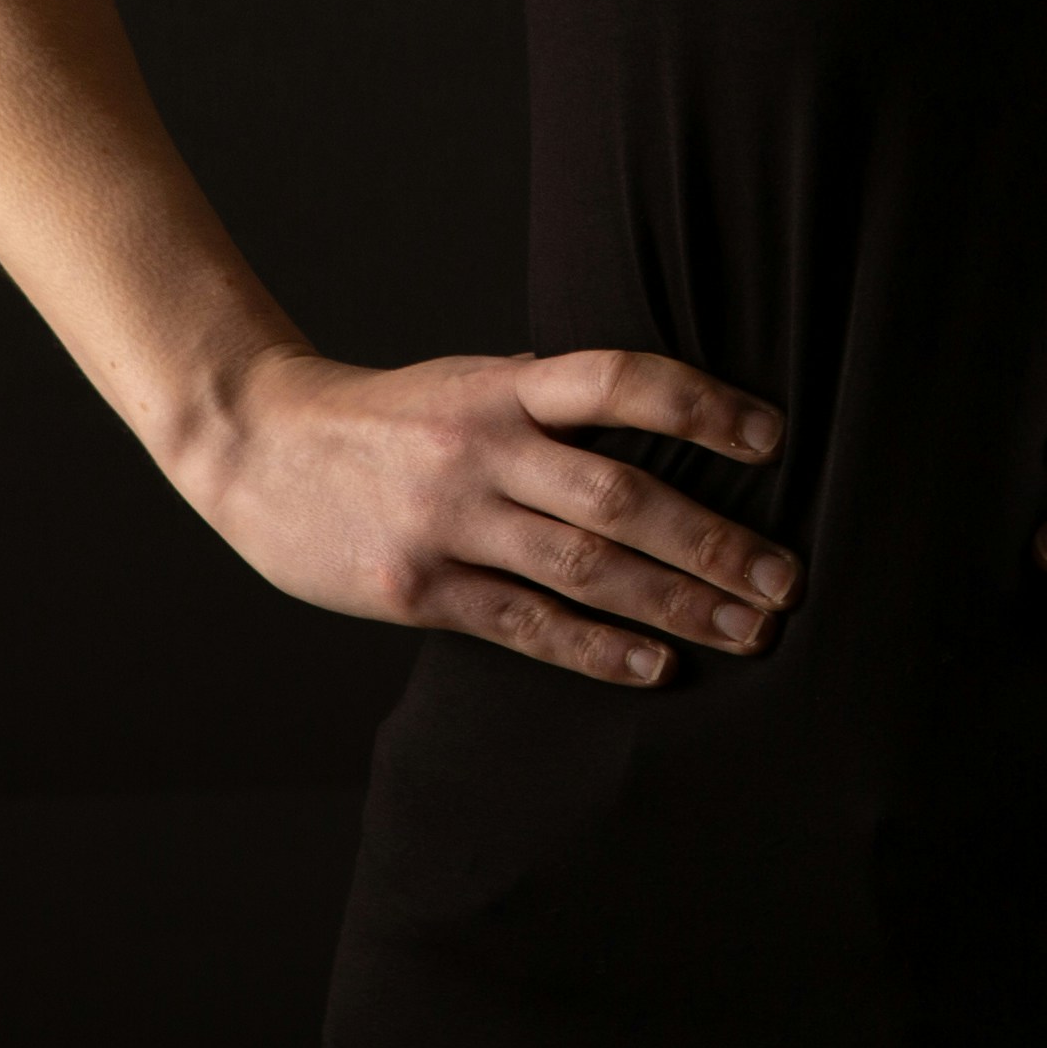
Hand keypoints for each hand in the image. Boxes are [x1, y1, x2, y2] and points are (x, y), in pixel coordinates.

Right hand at [193, 344, 797, 685]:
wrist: (259, 447)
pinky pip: (524, 624)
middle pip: (619, 496)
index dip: (700, 405)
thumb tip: (671, 430)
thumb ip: (554, 407)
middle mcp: (481, 450)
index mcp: (503, 387)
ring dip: (677, 604)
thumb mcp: (472, 383)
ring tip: (750, 629)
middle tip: (787, 578)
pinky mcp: (416, 589)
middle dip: (713, 541)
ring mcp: (446, 523)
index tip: (772, 438)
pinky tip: (657, 666)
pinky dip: (597, 649)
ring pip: (583, 569)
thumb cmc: (393, 418)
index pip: (619, 382)